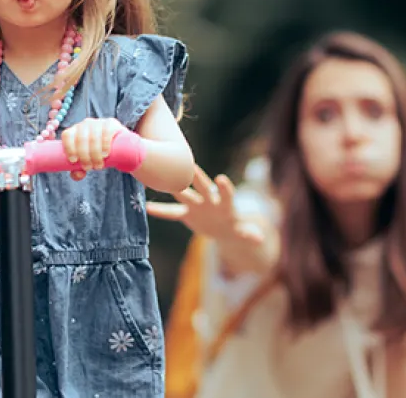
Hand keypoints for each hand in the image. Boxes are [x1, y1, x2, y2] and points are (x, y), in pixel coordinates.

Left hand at [60, 118, 127, 180]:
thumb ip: (79, 170)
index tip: (74, 161)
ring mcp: (98, 122)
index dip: (69, 148)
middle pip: (81, 139)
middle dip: (84, 156)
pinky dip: (104, 144)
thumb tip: (78, 175)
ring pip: (93, 137)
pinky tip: (105, 153)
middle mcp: (85, 124)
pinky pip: (106, 132)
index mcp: (75, 131)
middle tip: (89, 168)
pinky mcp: (111, 123)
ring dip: (95, 154)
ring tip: (99, 165)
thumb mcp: (87, 161)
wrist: (118, 146)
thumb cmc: (97, 153)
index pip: (67, 135)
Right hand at [145, 165, 263, 245]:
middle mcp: (210, 200)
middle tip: (189, 166)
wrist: (224, 228)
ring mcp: (197, 205)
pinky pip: (171, 213)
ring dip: (174, 188)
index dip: (224, 187)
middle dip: (197, 177)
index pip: (226, 193)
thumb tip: (260, 238)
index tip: (221, 179)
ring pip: (184, 195)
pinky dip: (160, 211)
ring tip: (160, 178)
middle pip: (203, 187)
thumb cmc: (236, 228)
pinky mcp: (186, 214)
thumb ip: (250, 234)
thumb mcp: (244, 233)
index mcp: (226, 204)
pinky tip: (146, 208)